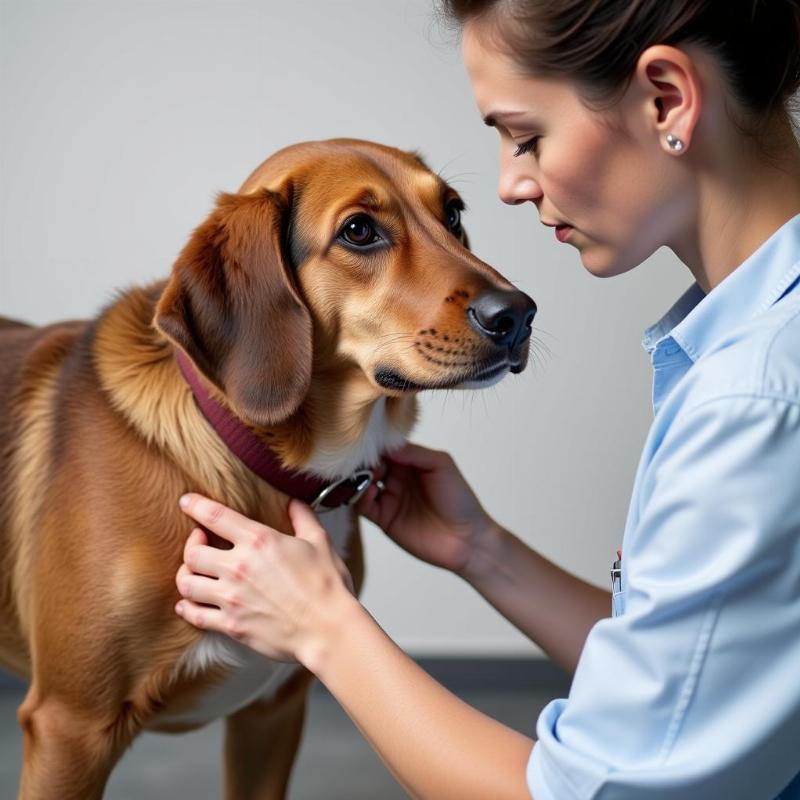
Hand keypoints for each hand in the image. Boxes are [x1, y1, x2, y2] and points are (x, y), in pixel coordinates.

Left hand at [174, 494, 357, 665]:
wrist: (328, 629)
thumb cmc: (327, 586)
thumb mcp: (319, 541)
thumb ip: (303, 517)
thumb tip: (294, 502)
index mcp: (259, 541)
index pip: (214, 516)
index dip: (195, 505)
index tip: (186, 501)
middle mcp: (238, 567)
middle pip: (192, 553)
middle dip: (191, 545)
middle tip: (198, 542)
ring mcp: (232, 598)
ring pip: (187, 584)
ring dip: (186, 575)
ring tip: (193, 572)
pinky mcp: (231, 625)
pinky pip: (195, 616)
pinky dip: (186, 608)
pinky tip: (188, 603)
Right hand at [357, 443, 498, 576]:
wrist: (466, 539)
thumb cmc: (458, 498)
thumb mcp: (441, 465)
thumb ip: (414, 453)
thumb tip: (386, 447)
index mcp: (410, 462)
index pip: (384, 449)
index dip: (373, 445)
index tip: (363, 440)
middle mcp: (396, 478)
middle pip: (369, 465)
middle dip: (362, 461)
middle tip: (357, 459)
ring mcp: (389, 499)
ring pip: (362, 484)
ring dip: (357, 478)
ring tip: (363, 476)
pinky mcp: (383, 520)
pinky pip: (364, 507)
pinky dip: (360, 498)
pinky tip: (369, 491)